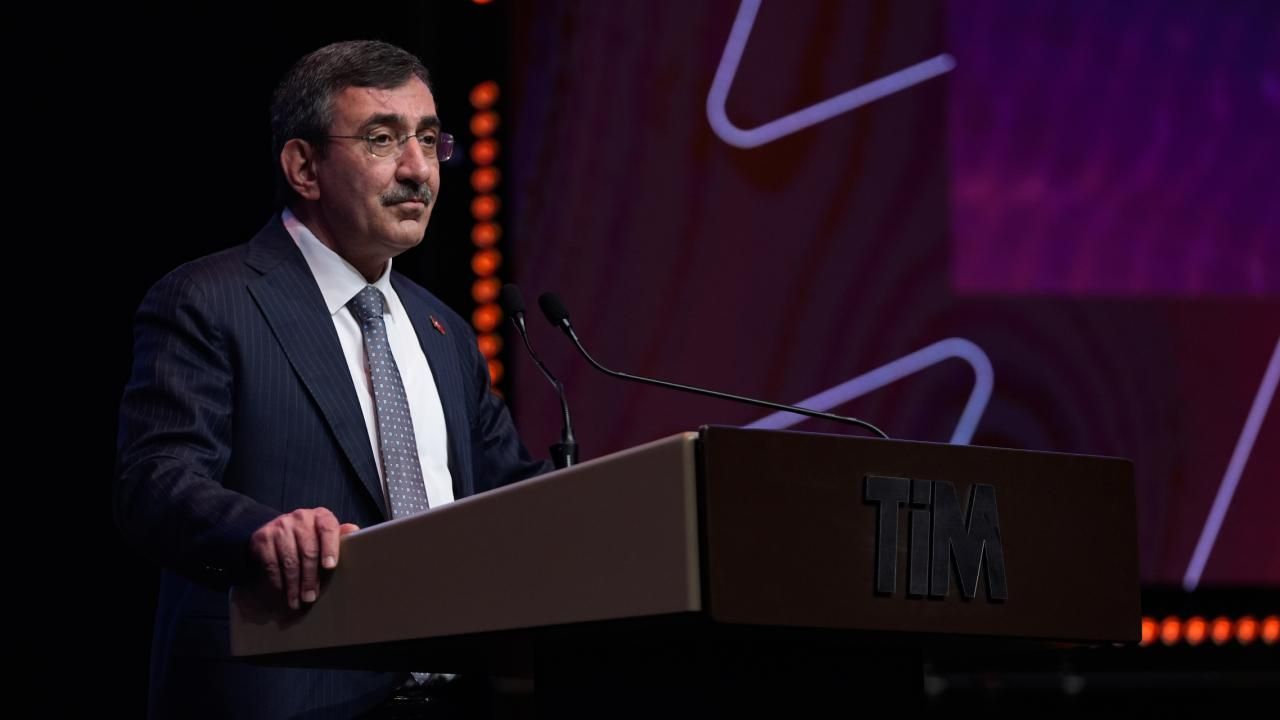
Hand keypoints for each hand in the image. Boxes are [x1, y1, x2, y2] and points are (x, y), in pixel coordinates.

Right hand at [240, 508, 358, 611]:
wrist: (274, 529)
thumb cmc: (308, 536)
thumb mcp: (324, 533)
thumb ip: (338, 535)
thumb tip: (355, 531)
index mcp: (320, 516)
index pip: (328, 529)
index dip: (330, 548)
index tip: (330, 567)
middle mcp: (300, 517)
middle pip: (308, 551)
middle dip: (310, 577)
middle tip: (310, 597)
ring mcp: (280, 526)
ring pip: (290, 561)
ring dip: (294, 585)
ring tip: (297, 601)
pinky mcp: (263, 538)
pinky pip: (272, 564)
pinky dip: (278, 581)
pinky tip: (283, 592)